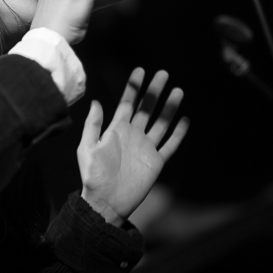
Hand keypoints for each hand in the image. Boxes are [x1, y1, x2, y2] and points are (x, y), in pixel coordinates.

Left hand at [77, 68, 189, 226]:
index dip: (134, 87)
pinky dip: (178, 133)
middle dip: (155, 91)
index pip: (128, 103)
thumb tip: (96, 101)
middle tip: (164, 74)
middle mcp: (133, 135)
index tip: (141, 70)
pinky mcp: (156, 162)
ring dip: (170, 108)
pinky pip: (170, 145)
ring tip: (178, 91)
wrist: (105, 202)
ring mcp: (146, 147)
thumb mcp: (87, 148)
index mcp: (116, 129)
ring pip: (161, 123)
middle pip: (147, 108)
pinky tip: (185, 119)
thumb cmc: (93, 176)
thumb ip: (93, 125)